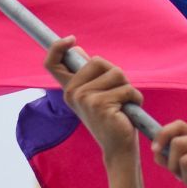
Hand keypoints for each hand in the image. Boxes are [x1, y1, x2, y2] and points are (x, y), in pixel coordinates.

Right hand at [43, 36, 141, 156]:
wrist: (118, 147)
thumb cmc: (112, 118)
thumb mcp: (97, 94)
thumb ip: (88, 74)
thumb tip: (76, 48)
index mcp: (70, 89)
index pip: (52, 63)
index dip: (57, 47)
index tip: (71, 39)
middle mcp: (72, 93)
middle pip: (98, 61)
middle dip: (115, 74)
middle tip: (116, 95)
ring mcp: (84, 98)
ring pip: (116, 73)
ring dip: (127, 88)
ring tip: (122, 105)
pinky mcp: (100, 104)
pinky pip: (127, 89)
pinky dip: (134, 98)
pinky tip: (127, 113)